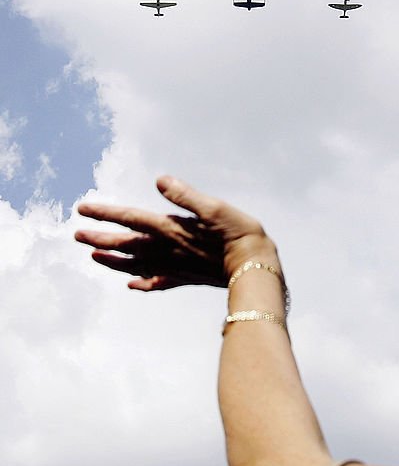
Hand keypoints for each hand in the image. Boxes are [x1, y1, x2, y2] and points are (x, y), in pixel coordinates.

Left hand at [75, 176, 277, 289]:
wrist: (254, 267)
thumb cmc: (238, 233)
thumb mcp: (214, 207)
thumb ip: (185, 195)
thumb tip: (161, 180)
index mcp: (170, 229)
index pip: (130, 218)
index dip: (105, 213)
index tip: (82, 209)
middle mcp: (167, 250)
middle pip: (126, 244)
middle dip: (100, 238)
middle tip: (77, 235)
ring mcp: (174, 267)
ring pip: (135, 265)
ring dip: (113, 261)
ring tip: (94, 257)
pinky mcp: (185, 279)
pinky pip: (157, 283)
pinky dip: (142, 283)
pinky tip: (132, 285)